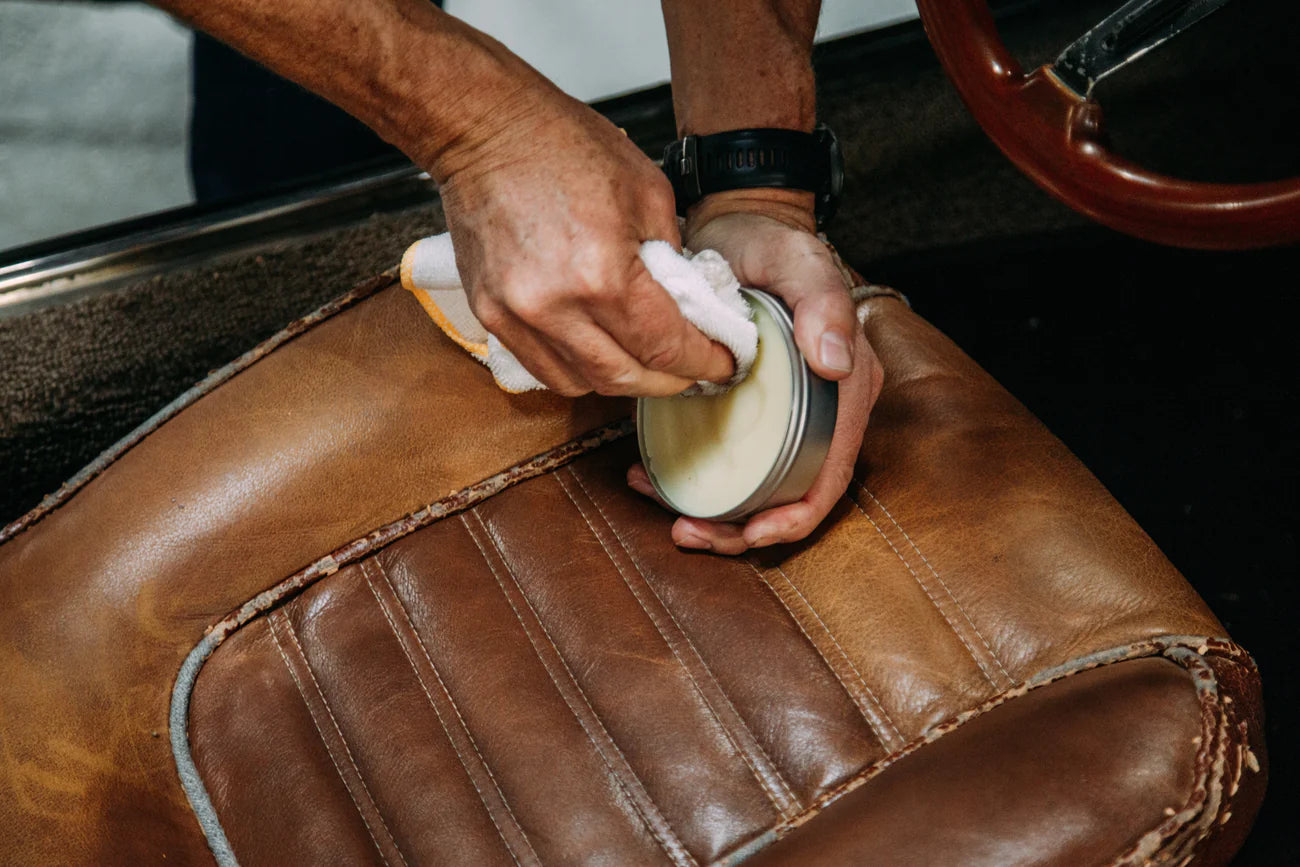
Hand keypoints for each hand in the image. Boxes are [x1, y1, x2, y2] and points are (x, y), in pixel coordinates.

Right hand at [432, 83, 733, 396]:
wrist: (485, 129)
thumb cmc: (563, 146)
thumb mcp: (649, 191)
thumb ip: (673, 257)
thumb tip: (688, 304)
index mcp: (603, 274)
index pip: (666, 347)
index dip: (703, 363)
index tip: (722, 363)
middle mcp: (555, 307)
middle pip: (625, 378)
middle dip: (670, 380)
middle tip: (692, 368)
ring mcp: (516, 316)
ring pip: (582, 382)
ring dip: (623, 380)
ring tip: (648, 362)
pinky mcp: (490, 315)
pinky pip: (543, 368)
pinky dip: (579, 369)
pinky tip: (600, 350)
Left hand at [627, 195, 884, 553]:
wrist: (734, 225)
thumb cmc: (774, 242)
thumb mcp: (801, 264)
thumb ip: (825, 304)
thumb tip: (836, 362)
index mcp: (847, 391)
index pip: (832, 474)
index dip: (795, 516)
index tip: (752, 533)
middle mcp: (820, 411)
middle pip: (790, 494)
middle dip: (742, 530)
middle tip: (687, 533)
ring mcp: (780, 414)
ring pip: (753, 486)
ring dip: (712, 512)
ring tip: (665, 513)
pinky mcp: (742, 407)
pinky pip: (724, 456)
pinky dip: (689, 475)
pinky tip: (649, 473)